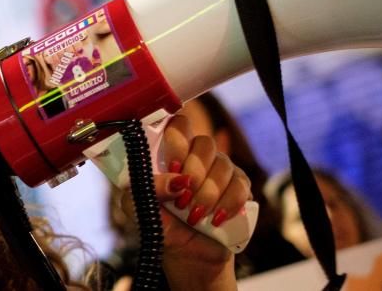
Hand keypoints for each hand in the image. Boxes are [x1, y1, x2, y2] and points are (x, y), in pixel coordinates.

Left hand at [155, 114, 250, 269]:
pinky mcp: (239, 187)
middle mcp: (197, 155)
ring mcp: (220, 170)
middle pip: (205, 143)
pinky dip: (228, 203)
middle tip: (182, 200)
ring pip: (223, 164)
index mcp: (170, 152)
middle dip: (194, 173)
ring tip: (195, 217)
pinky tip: (216, 219)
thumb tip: (177, 179)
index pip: (178, 124)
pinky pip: (241, 184)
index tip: (172, 167)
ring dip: (208, 194)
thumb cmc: (160, 224)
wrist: (187, 256)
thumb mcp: (139, 207)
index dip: (178, 140)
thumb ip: (149, 188)